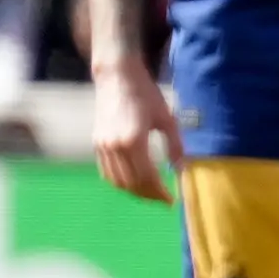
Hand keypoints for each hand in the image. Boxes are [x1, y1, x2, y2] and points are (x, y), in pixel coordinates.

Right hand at [90, 60, 179, 202]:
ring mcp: (102, 146)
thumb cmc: (146, 95)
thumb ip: (175, 146)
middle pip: (131, 183)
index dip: (160, 192)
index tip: (172, 200)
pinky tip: (134, 181)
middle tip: (164, 199)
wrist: (117, 77)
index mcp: (134, 141)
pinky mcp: (96, 144)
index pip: (147, 177)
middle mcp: (115, 147)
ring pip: (117, 181)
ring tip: (151, 193)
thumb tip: (182, 170)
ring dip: (134, 191)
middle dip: (149, 195)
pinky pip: (106, 172)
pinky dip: (120, 182)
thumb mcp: (167, 119)